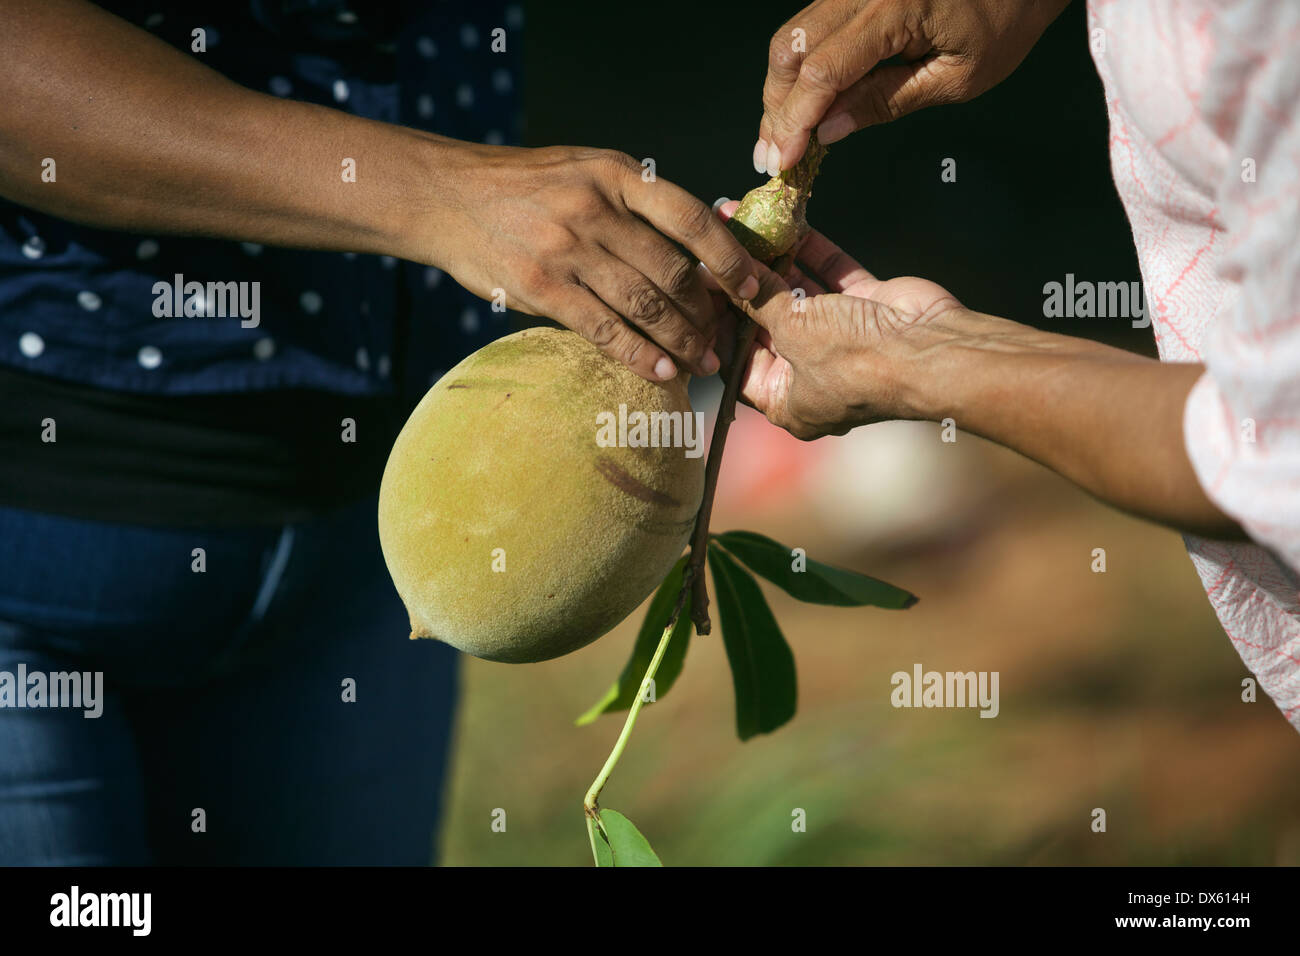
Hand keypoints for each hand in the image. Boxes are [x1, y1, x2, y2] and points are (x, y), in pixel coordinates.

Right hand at [434, 143, 759, 381]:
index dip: (729, 256)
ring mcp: (568, 248)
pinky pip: (603, 329)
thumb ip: (634, 204)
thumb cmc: (526, 188)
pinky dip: (638, 355)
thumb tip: (695, 255)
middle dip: (706, 313)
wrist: (447, 196)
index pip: (690, 217)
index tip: (751, 286)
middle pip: (673, 270)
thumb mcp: (586, 171)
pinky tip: (660, 372)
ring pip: (644, 304)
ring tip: (701, 364)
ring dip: (680, 341)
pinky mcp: (542, 286)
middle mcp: (597, 208)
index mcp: (617, 172)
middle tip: (723, 340)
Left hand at [716, 207, 962, 438]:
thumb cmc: (858, 361)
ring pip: (798, 293)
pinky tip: (789, 222)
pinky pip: (832, 275)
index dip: (715, 321)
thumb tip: (722, 274)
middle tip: (715, 243)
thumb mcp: (792, 330)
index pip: (736, 359)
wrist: (933, 351)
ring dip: (774, 259)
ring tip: (745, 220)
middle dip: (742, 282)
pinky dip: (812, 251)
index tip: (698, 284)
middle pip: (765, 322)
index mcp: (787, 402)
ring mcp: (842, 339)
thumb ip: (757, 299)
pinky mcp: (868, 308)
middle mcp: (812, 374)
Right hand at [755, 0, 1070, 173]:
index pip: (823, 70)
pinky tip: (800, 105)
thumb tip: (828, 131)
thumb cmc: (1005, 19)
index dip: (796, 120)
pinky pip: (811, 27)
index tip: (783, 161)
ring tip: (781, 138)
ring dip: (781, 91)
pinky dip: (798, 70)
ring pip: (793, 36)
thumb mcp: (956, 77)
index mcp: (896, 7)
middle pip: (792, 48)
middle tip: (772, 156)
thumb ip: (885, 102)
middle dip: (776, 108)